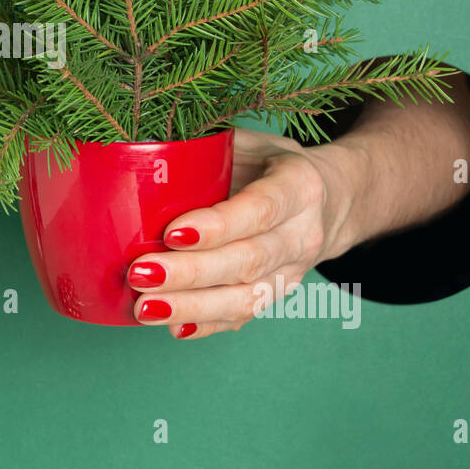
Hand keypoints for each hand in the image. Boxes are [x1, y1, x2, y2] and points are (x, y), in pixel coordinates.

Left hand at [126, 127, 366, 339]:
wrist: (328, 199)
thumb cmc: (270, 164)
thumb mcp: (251, 142)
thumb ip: (210, 147)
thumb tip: (144, 150)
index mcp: (298, 186)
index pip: (260, 210)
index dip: (217, 226)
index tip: (171, 233)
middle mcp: (303, 234)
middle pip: (247, 261)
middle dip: (190, 272)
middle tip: (141, 274)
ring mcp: (294, 271)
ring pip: (245, 298)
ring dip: (191, 307)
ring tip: (144, 308)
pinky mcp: (279, 295)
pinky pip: (243, 317)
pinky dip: (206, 325)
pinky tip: (171, 326)